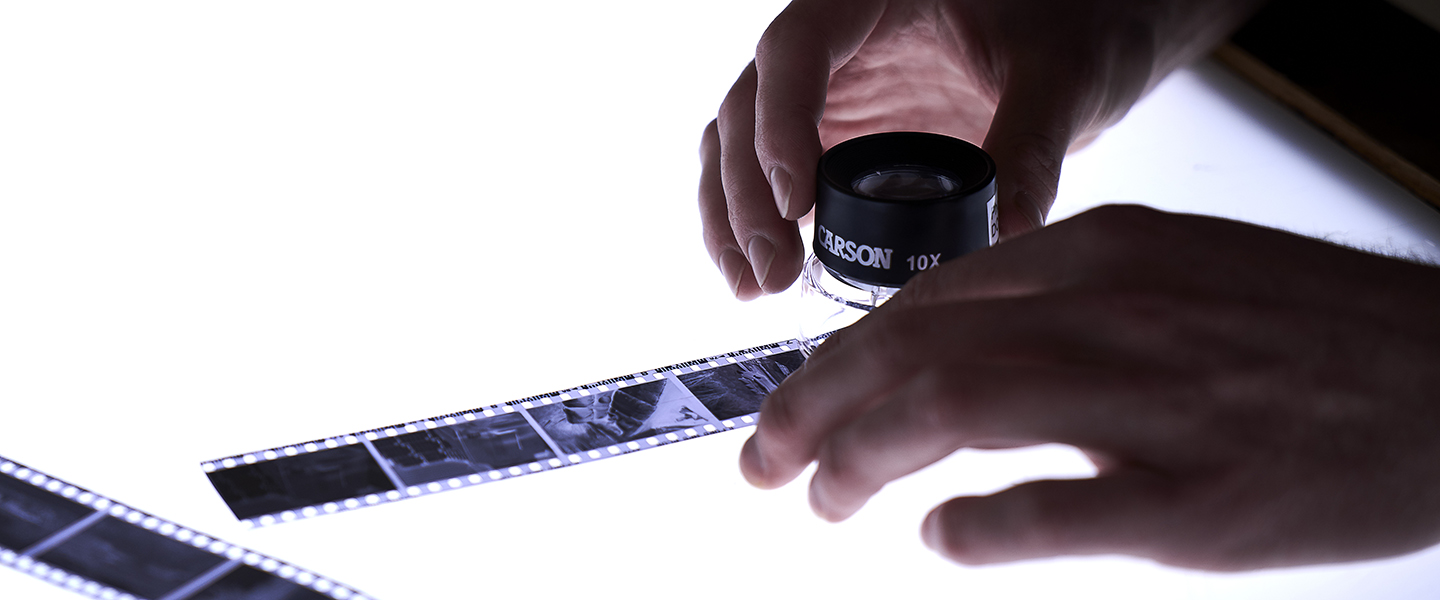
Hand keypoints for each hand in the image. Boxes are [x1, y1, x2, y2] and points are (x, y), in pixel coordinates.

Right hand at [698, 0, 1263, 298]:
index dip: (782, 126)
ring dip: (733, 216)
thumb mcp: (1064, 73)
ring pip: (737, 144)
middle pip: (748, 106)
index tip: (799, 204)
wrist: (1085, 32)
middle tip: (774, 270)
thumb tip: (1006, 230)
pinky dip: (752, 223)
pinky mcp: (833, 135)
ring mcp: (826, 89)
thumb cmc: (1077, 22)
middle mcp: (832, 39)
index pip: (795, 51)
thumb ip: (1033, 142)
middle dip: (747, 194)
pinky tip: (760, 278)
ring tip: (754, 286)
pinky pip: (766, 174)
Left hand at [739, 205, 1439, 569]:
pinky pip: (1061, 509)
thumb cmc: (1307, 336)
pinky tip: (941, 538)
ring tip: (823, 499)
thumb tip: (944, 355)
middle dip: (813, 408)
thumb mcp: (1170, 276)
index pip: (924, 301)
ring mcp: (1155, 402)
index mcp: (1102, 255)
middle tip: (765, 462)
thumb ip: (1056, 306)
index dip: (838, 357)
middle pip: (914, 348)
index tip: (796, 401)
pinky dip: (982, 524)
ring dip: (864, 458)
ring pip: (959, 407)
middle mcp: (1113, 312)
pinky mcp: (1202, 499)